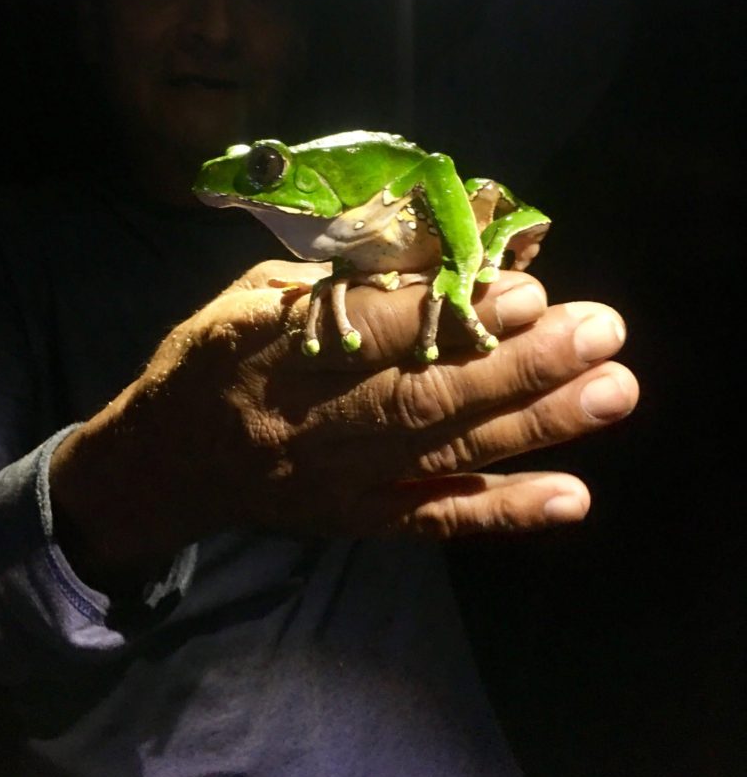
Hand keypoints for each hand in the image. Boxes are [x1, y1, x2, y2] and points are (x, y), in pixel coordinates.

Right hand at [50, 261, 637, 590]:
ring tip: (612, 391)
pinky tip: (572, 499)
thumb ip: (336, 280)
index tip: (526, 291)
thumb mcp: (250, 294)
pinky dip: (503, 511)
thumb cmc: (209, 360)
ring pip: (447, 449)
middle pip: (429, 394)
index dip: (453, 316)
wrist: (164, 464)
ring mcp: (341, 481)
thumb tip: (434, 256)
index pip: (376, 334)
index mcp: (273, 353)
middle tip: (601, 331)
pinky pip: (434, 518)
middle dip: (522, 364)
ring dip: (535, 423)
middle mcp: (312, 424)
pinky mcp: (357, 520)